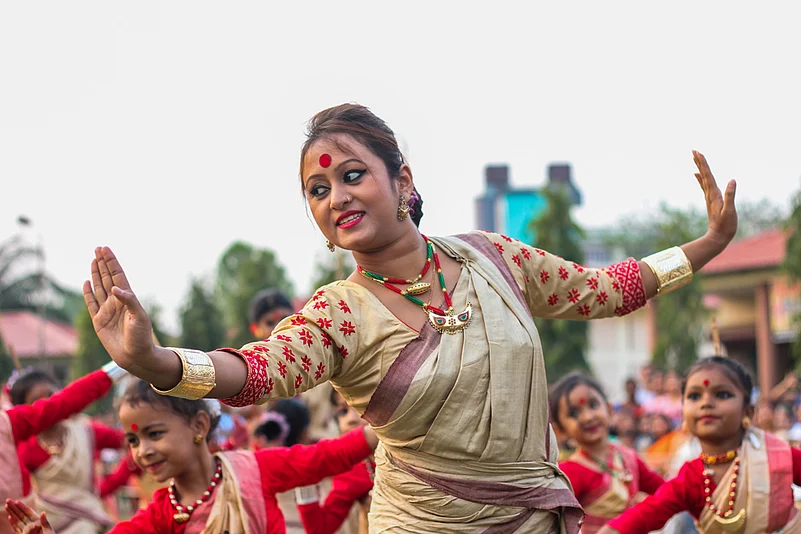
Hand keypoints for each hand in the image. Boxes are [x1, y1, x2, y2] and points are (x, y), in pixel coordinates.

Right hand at [5, 500, 54, 533]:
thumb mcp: (49, 531)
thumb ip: (45, 523)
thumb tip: (43, 512)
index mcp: (38, 522)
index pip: (28, 512)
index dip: (22, 507)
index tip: (16, 501)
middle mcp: (31, 525)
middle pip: (21, 515)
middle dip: (14, 508)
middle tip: (8, 500)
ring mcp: (27, 531)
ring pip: (17, 520)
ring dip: (12, 513)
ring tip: (6, 506)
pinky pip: (17, 529)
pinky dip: (13, 523)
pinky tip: (10, 517)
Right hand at [82, 247, 156, 374]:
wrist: (136, 356)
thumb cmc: (141, 337)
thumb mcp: (139, 317)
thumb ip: (129, 301)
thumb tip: (115, 289)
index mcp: (128, 298)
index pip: (118, 275)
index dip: (112, 262)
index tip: (105, 248)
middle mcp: (117, 302)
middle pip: (108, 278)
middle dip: (103, 263)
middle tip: (98, 248)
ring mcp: (107, 311)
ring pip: (99, 287)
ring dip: (96, 273)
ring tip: (93, 260)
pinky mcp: (99, 321)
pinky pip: (91, 303)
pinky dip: (88, 292)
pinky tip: (86, 282)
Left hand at [693, 150, 737, 247]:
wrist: (718, 237)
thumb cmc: (726, 226)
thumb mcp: (730, 211)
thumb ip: (730, 196)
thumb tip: (732, 180)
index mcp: (714, 194)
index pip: (708, 176)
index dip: (703, 164)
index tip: (698, 153)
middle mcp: (710, 194)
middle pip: (704, 174)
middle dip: (699, 162)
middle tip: (694, 150)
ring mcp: (710, 197)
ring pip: (704, 178)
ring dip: (700, 167)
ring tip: (696, 158)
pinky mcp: (711, 201)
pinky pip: (705, 186)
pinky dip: (701, 178)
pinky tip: (697, 174)